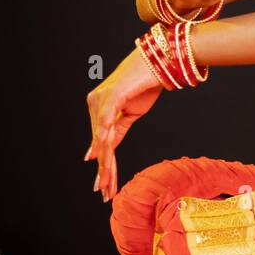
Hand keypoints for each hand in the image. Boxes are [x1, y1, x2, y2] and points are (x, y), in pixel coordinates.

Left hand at [84, 48, 163, 201]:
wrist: (159, 60)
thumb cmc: (146, 82)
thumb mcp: (132, 113)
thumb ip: (117, 130)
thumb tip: (104, 150)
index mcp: (100, 108)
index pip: (102, 143)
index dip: (105, 167)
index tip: (106, 188)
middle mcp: (96, 104)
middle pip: (100, 145)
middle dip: (104, 172)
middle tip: (104, 194)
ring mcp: (102, 100)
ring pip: (103, 140)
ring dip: (105, 164)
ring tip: (106, 184)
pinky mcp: (112, 96)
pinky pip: (107, 124)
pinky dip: (104, 141)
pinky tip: (101, 157)